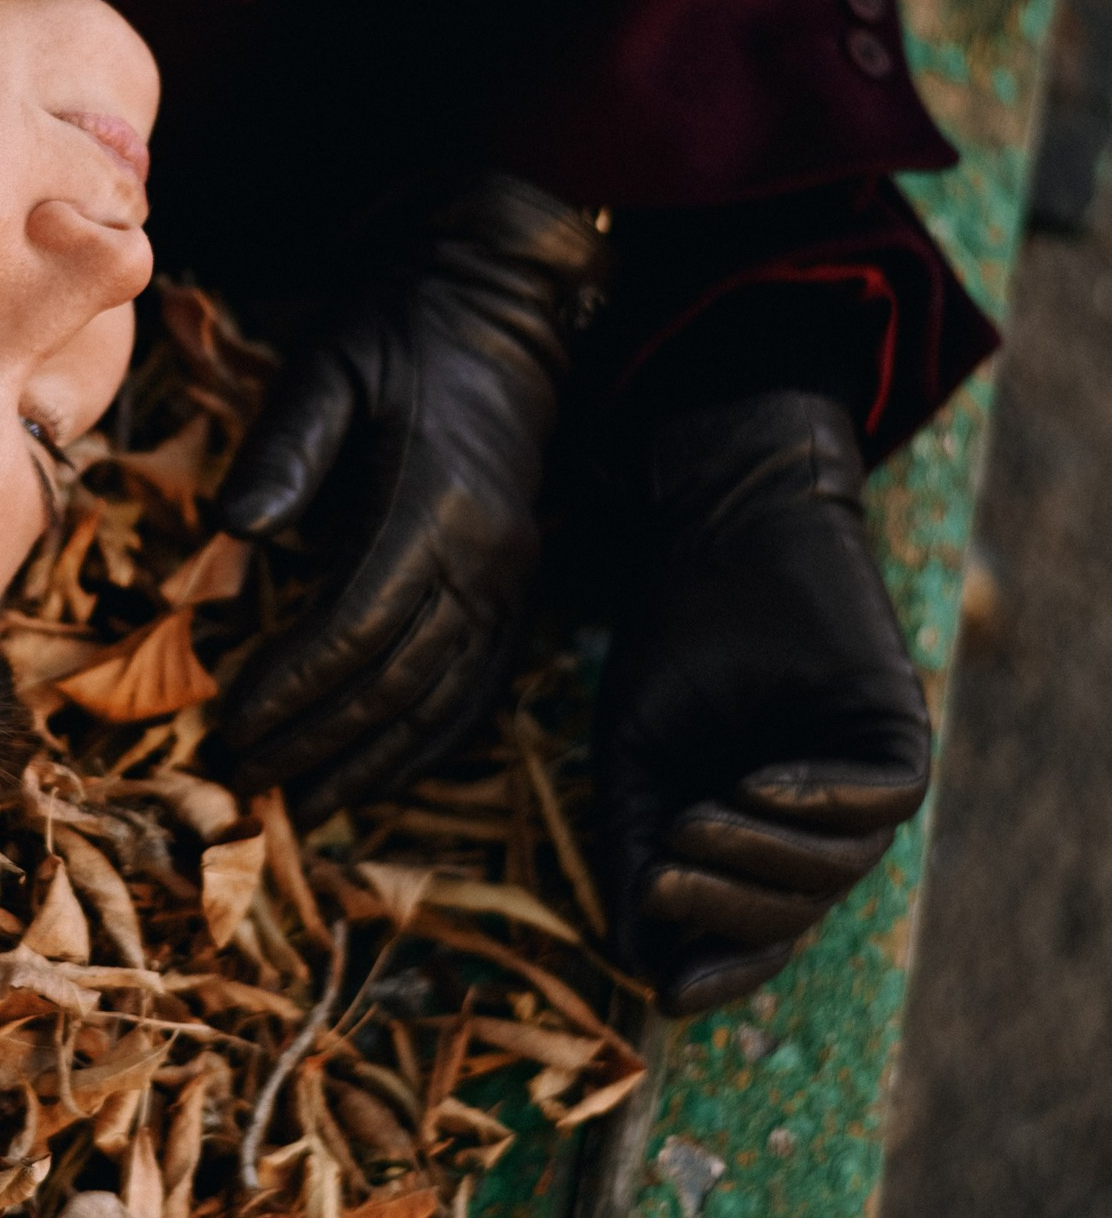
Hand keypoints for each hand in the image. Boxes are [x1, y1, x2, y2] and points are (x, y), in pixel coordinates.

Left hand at [213, 174, 608, 823]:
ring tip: (307, 802)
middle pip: (396, 679)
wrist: (504, 303)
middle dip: (318, 738)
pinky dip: (432, 736)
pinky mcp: (516, 578)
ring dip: (373, 758)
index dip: (292, 687)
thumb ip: (285, 449)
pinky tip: (387, 769)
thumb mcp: (328, 366)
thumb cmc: (400, 329)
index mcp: (433, 506)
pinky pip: (480, 681)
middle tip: (245, 778)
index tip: (230, 723)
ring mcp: (511, 573)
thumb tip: (236, 530)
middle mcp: (485, 556)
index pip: (354, 627)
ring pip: (443, 696)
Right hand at [593, 390, 929, 1014]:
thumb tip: (630, 954)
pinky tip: (755, 785)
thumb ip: (633, 850)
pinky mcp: (900, 731)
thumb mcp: (632, 759)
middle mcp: (814, 820)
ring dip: (762, 858)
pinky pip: (881, 803)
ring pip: (837, 868)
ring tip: (694, 821)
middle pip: (792, 911)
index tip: (664, 995)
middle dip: (727, 911)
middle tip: (664, 879)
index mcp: (752, 835)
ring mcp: (860, 778)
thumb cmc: (669, 642)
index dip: (717, 970)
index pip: (752, 930)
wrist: (711, 535)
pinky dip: (818, 806)